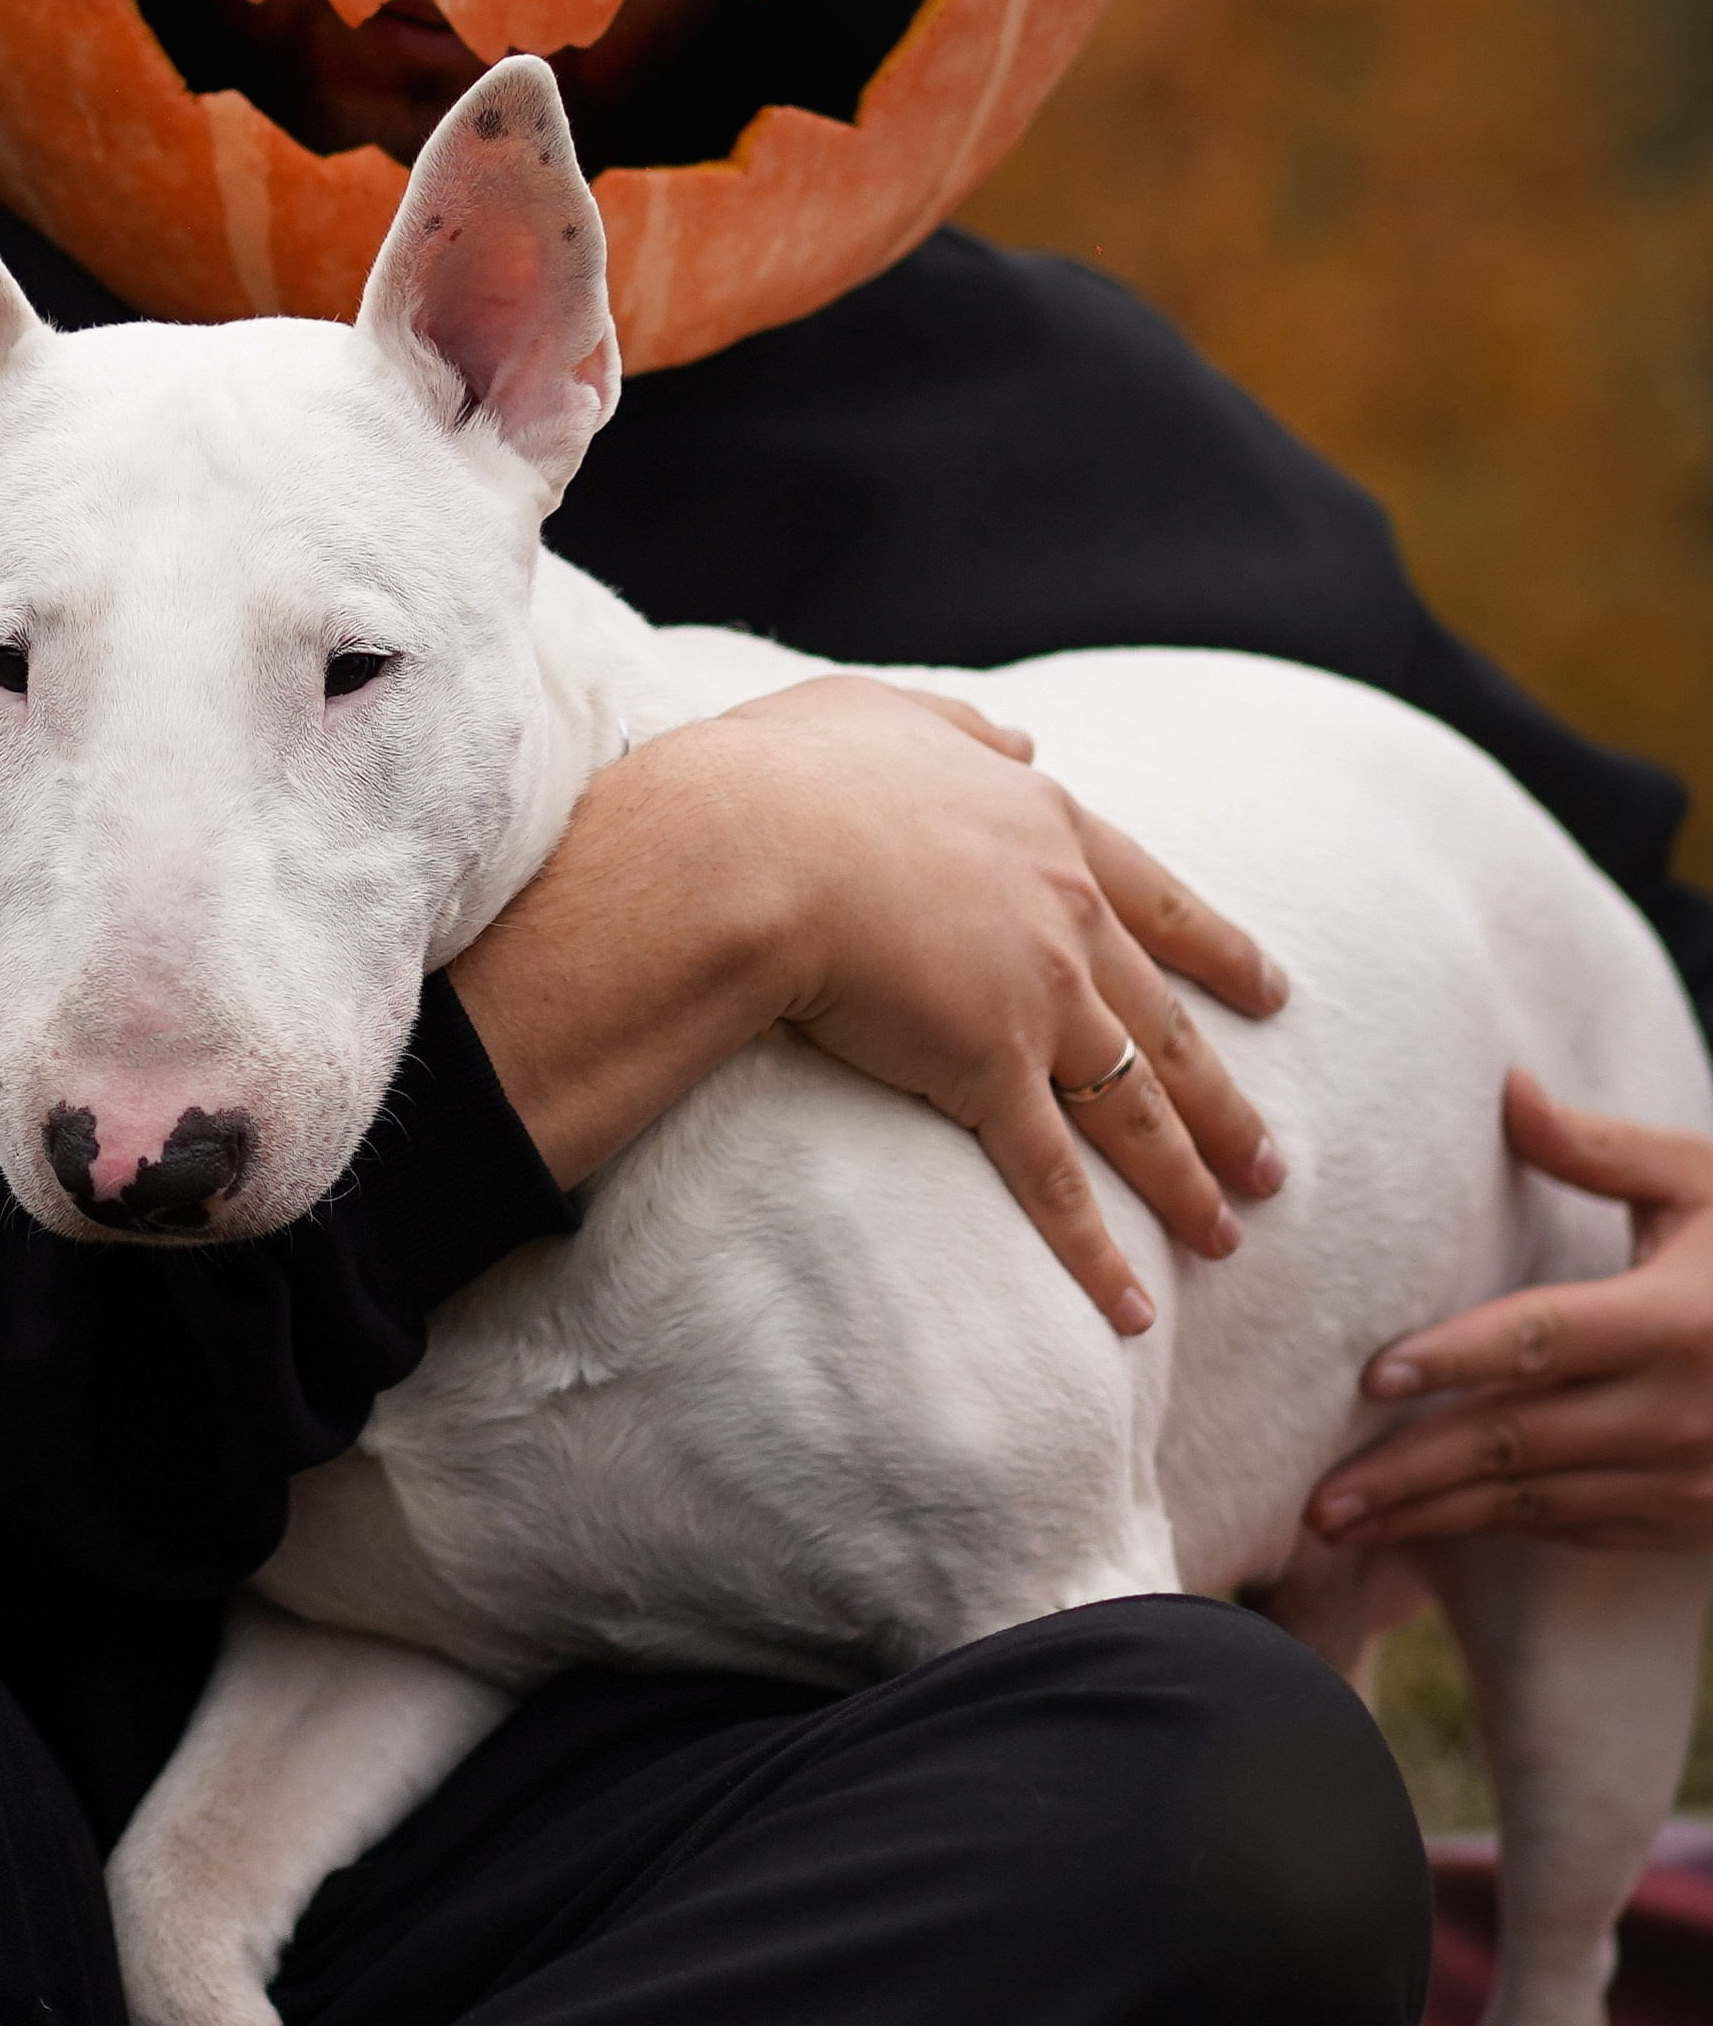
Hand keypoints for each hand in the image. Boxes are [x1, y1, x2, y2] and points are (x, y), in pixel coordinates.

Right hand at [453, 673, 1286, 1332]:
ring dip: (1190, 1180)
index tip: (1272, 994)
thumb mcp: (887, 715)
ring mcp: (1036, 1000)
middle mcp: (1065, 918)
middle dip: (1225, 1101)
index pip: (1158, 904)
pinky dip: (1097, 1251)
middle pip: (1165, 1027)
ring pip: (1135, 1109)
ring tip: (1232, 1237)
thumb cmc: (793, 774)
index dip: (1220, 954)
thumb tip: (1023, 737)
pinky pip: (1054, 1181)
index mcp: (1047, 831)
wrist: (752, 845)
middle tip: (1273, 1162)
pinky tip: (1134, 1310)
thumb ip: (963, 729)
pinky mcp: (985, 1072)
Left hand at [1307, 1073, 1712, 1553]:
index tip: (1372, 1378)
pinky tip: (1426, 1528)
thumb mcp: (1703, 1183)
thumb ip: (1600, 1148)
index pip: (1544, 1340)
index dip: (1457, 1359)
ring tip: (1337, 1520)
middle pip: (1519, 1441)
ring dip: (1434, 1517)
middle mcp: (1680, 1412)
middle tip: (1313, 1495)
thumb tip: (1507, 1085)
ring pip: (1535, 1502)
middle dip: (1410, 1472)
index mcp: (1676, 1319)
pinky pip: (1572, 1526)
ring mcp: (1686, 1480)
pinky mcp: (1687, 1521)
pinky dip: (1495, 1529)